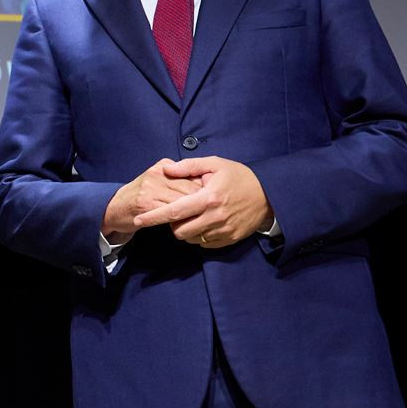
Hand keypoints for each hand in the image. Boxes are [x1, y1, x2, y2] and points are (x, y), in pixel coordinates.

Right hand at [102, 158, 202, 241]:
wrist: (115, 207)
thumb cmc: (143, 196)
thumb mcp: (160, 180)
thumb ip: (179, 180)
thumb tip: (206, 187)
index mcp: (164, 165)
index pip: (193, 176)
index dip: (205, 191)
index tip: (213, 203)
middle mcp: (158, 173)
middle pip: (190, 189)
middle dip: (202, 204)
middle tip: (211, 216)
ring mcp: (151, 187)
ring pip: (182, 202)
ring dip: (193, 214)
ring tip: (201, 222)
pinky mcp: (146, 203)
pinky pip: (170, 213)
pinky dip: (180, 221)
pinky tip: (186, 226)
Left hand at [133, 156, 273, 248]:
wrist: (268, 194)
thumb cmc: (237, 176)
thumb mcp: (214, 164)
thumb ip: (188, 167)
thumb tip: (165, 170)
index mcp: (208, 198)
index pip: (174, 211)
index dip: (153, 217)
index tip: (138, 220)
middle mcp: (215, 217)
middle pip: (179, 230)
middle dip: (171, 223)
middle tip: (177, 211)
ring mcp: (223, 230)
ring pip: (191, 239)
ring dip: (185, 230)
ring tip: (191, 216)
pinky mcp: (230, 239)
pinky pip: (204, 243)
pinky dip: (199, 236)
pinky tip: (204, 222)